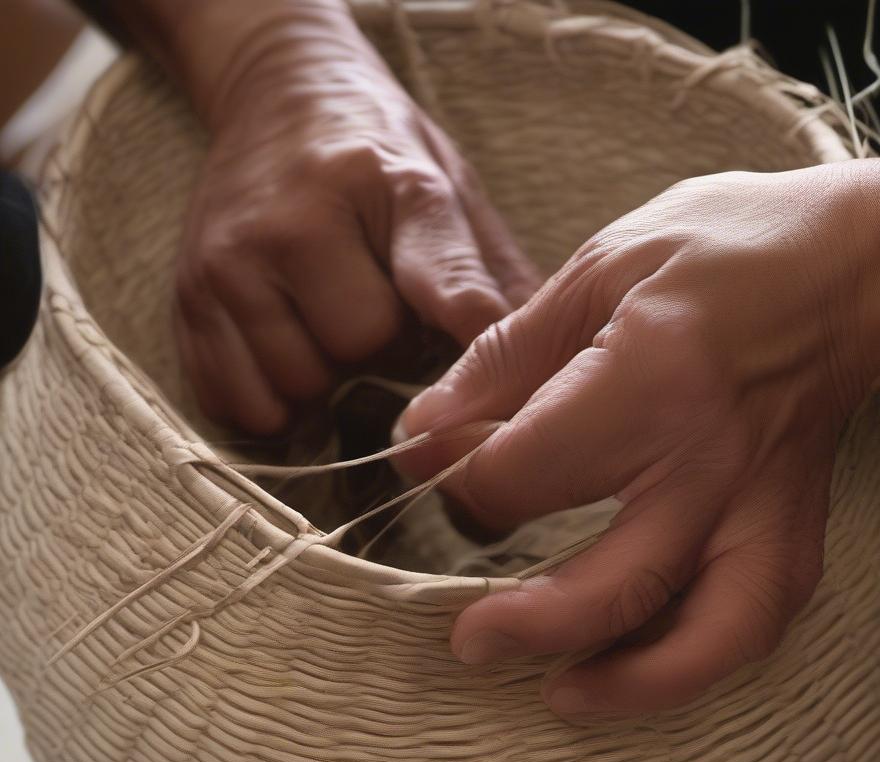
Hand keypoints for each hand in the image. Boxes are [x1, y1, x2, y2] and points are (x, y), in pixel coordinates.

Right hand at [169, 0, 537, 433]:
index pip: (443, 281)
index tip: (487, 385)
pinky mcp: (187, 297)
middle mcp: (298, 219)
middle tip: (377, 310)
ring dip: (326, 378)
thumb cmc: (377, 153)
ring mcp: (230, 260)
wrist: (275, 91)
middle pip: (361, 349)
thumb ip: (492, 273)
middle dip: (382, 351)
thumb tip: (544, 357)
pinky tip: (289, 350)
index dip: (470, 341)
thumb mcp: (449, 187)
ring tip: (328, 323)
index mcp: (390, 183)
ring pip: (298, 384)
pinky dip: (273, 400)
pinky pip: (240, 402)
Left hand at [397, 162, 879, 716]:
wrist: (856, 269)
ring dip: (630, 685)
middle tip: (469, 642)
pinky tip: (644, 669)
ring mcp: (765, 507)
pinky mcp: (797, 529)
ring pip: (707, 636)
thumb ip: (502, 361)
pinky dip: (697, 665)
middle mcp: (713, 460)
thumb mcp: (597, 272)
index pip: (523, 473)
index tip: (429, 466)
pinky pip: (753, 624)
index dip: (456, 480)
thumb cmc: (723, 251)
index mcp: (651, 381)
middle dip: (529, 626)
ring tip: (563, 696)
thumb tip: (423, 436)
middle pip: (614, 582)